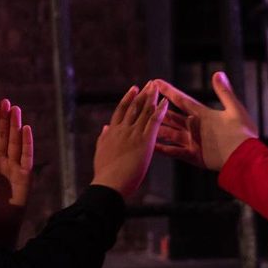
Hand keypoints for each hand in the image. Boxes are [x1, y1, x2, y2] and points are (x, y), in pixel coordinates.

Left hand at [0, 99, 33, 244]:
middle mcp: (1, 162)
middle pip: (3, 136)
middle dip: (4, 119)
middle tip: (6, 101)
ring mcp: (14, 167)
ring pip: (14, 141)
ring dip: (15, 125)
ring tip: (15, 109)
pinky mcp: (25, 175)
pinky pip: (26, 154)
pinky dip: (27, 142)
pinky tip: (26, 128)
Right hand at [91, 83, 167, 198]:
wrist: (109, 184)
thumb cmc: (104, 174)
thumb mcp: (101, 152)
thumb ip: (104, 138)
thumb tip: (105, 128)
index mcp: (112, 132)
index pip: (121, 111)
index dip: (128, 98)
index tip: (133, 89)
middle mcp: (122, 129)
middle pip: (133, 107)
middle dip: (142, 94)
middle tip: (150, 83)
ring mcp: (133, 134)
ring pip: (144, 111)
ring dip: (152, 97)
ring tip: (157, 86)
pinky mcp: (145, 141)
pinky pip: (154, 122)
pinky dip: (161, 110)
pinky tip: (166, 102)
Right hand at [152, 71, 258, 171]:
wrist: (245, 156)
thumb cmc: (242, 133)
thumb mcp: (234, 109)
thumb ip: (224, 92)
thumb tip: (218, 72)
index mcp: (205, 115)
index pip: (183, 101)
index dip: (170, 91)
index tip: (156, 82)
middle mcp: (198, 128)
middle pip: (174, 118)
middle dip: (159, 112)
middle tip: (143, 104)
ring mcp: (195, 142)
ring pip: (172, 134)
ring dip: (158, 130)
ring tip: (142, 126)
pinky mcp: (195, 156)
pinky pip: (177, 152)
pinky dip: (165, 150)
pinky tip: (152, 146)